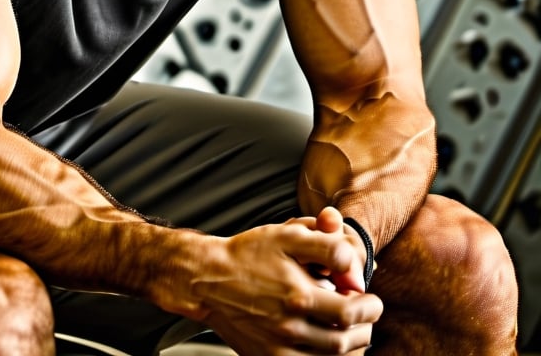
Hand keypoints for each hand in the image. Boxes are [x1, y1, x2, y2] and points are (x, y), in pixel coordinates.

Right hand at [190, 215, 382, 355]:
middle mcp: (288, 326)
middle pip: (344, 341)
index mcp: (296, 294)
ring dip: (352, 348)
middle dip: (365, 328)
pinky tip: (331, 348)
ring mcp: (277, 347)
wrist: (208, 279)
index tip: (371, 298)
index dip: (368, 306)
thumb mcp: (288, 235)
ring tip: (355, 332)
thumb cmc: (249, 254)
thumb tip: (355, 267)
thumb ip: (327, 246)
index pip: (349, 311)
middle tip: (367, 315)